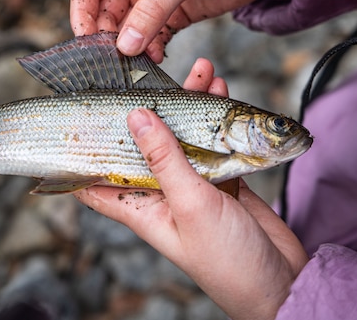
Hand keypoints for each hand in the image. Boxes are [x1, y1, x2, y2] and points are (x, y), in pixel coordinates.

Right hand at [70, 0, 295, 62]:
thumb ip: (153, 9)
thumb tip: (124, 46)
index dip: (82, 14)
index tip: (85, 43)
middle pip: (106, 12)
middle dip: (107, 37)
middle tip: (113, 63)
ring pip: (129, 29)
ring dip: (129, 48)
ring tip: (135, 66)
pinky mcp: (177, 15)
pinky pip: (154, 38)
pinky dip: (151, 51)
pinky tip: (156, 62)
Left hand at [74, 59, 307, 319]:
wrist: (280, 284)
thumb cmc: (227, 260)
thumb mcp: (190, 206)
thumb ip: (165, 160)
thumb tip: (136, 117)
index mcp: (141, 208)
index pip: (96, 180)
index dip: (83, 152)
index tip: (76, 116)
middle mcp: (163, 195)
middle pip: (145, 147)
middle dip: (148, 112)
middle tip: (155, 76)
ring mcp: (194, 188)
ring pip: (183, 140)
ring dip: (191, 108)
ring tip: (202, 73)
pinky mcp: (224, 183)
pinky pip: (214, 145)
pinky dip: (218, 122)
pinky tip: (223, 95)